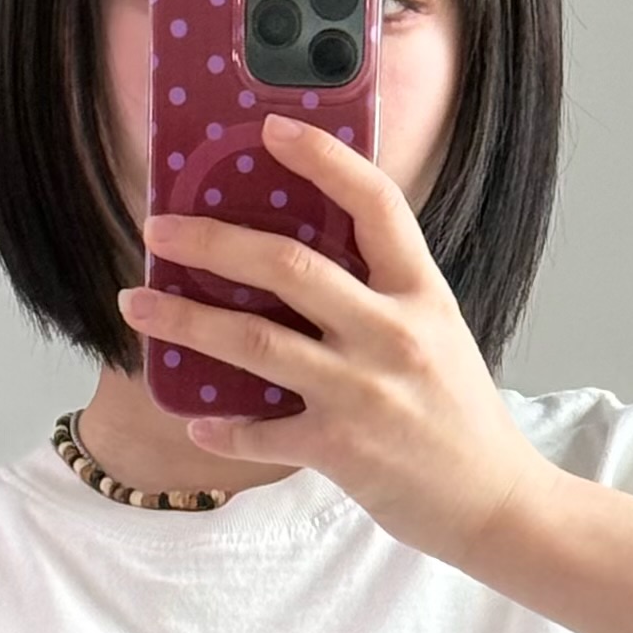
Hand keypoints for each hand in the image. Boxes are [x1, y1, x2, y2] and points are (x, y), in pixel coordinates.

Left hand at [120, 113, 555, 571]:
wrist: (496, 502)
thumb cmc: (460, 415)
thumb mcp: (438, 333)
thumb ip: (382, 296)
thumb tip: (301, 262)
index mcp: (422, 292)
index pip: (375, 203)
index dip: (322, 158)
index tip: (270, 130)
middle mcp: (392, 333)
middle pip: (288, 266)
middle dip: (211, 242)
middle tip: (159, 231)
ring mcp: (364, 391)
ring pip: (254, 340)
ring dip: (184, 321)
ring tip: (136, 305)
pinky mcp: (340, 449)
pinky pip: (260, 431)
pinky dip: (221, 427)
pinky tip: (195, 420)